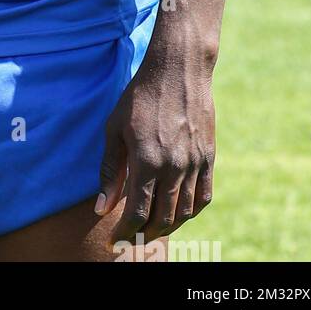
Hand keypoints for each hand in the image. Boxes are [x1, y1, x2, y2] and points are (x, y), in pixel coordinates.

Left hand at [96, 30, 215, 249]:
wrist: (177, 71)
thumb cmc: (139, 98)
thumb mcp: (114, 129)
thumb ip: (110, 170)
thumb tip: (102, 207)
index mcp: (146, 161)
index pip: (138, 212)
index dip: (127, 230)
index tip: (117, 237)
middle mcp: (174, 167)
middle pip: (163, 217)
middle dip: (146, 232)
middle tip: (134, 236)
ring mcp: (195, 164)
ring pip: (184, 212)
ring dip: (168, 226)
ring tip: (153, 228)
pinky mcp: (209, 159)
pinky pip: (203, 197)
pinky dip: (191, 212)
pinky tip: (179, 213)